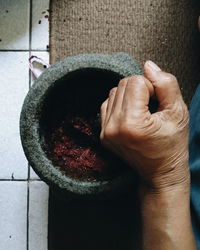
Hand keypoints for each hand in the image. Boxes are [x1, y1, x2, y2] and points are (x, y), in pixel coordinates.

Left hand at [100, 61, 189, 190]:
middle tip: (151, 107)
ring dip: (129, 96)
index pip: (135, 81)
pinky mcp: (102, 135)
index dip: (151, 87)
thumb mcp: (178, 112)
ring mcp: (105, 132)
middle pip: (122, 84)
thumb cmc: (172, 144)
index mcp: (132, 123)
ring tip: (142, 112)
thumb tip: (148, 65)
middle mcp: (113, 128)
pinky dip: (120, 104)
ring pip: (114, 92)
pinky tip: (132, 115)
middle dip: (139, 89)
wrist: (160, 172)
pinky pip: (107, 105)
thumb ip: (166, 84)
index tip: (158, 103)